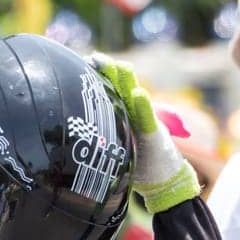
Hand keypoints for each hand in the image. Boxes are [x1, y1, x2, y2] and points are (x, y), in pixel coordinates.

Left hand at [90, 54, 199, 213]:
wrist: (165, 181)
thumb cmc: (139, 164)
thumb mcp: (117, 147)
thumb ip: (104, 134)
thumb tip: (74, 126)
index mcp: (124, 115)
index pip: (110, 91)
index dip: (98, 76)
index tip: (84, 61)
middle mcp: (135, 115)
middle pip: (120, 89)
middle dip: (110, 72)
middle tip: (96, 57)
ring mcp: (146, 124)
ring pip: (135, 99)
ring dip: (128, 82)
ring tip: (121, 67)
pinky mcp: (155, 137)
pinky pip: (148, 121)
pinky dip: (144, 108)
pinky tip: (139, 94)